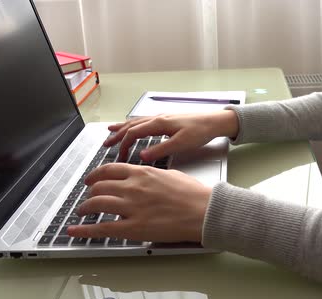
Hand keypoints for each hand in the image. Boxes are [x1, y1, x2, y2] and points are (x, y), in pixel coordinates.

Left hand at [67, 163, 211, 241]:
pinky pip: (102, 228)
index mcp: (143, 173)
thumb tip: (144, 177)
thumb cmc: (194, 194)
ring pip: (96, 203)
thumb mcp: (170, 174)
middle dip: (90, 192)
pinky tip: (75, 231)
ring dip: (85, 208)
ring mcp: (131, 207)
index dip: (96, 174)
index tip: (91, 179)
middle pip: (99, 186)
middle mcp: (133, 187)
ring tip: (82, 212)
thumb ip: (152, 175)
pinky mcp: (133, 227)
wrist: (204, 211)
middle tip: (88, 198)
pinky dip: (85, 230)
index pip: (110, 169)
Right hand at [105, 110, 238, 161]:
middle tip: (106, 143)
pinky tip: (134, 126)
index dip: (123, 146)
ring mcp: (162, 118)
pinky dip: (134, 124)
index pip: (133, 134)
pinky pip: (144, 121)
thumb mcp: (181, 144)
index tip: (119, 157)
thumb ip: (160, 150)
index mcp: (159, 124)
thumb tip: (142, 157)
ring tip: (112, 131)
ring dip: (123, 128)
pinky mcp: (168, 120)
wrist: (215, 121)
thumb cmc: (200, 131)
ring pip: (137, 122)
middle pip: (131, 126)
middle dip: (117, 135)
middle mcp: (158, 118)